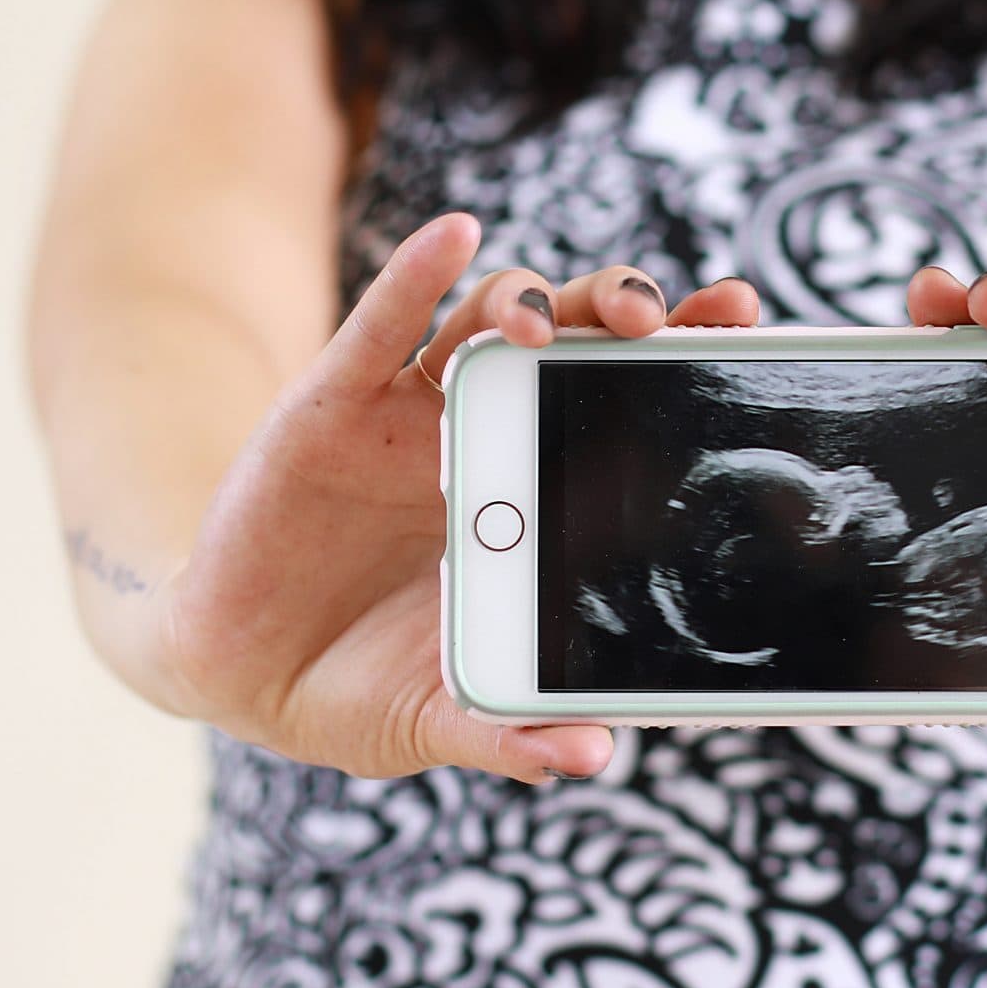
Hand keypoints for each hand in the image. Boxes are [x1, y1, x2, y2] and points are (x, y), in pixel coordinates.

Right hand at [156, 215, 761, 781]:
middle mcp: (485, 445)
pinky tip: (456, 234)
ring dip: (532, 303)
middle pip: (571, 348)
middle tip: (671, 322)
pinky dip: (416, 276)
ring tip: (559, 323)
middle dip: (625, 315)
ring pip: (489, 326)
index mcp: (532, 509)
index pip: (621, 418)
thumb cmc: (359, 689)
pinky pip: (380, 326)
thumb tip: (590, 752)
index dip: (681, 366)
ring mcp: (411, 420)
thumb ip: (507, 733)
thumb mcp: (438, 718)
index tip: (748, 327)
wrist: (238, 676)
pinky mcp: (331, 407)